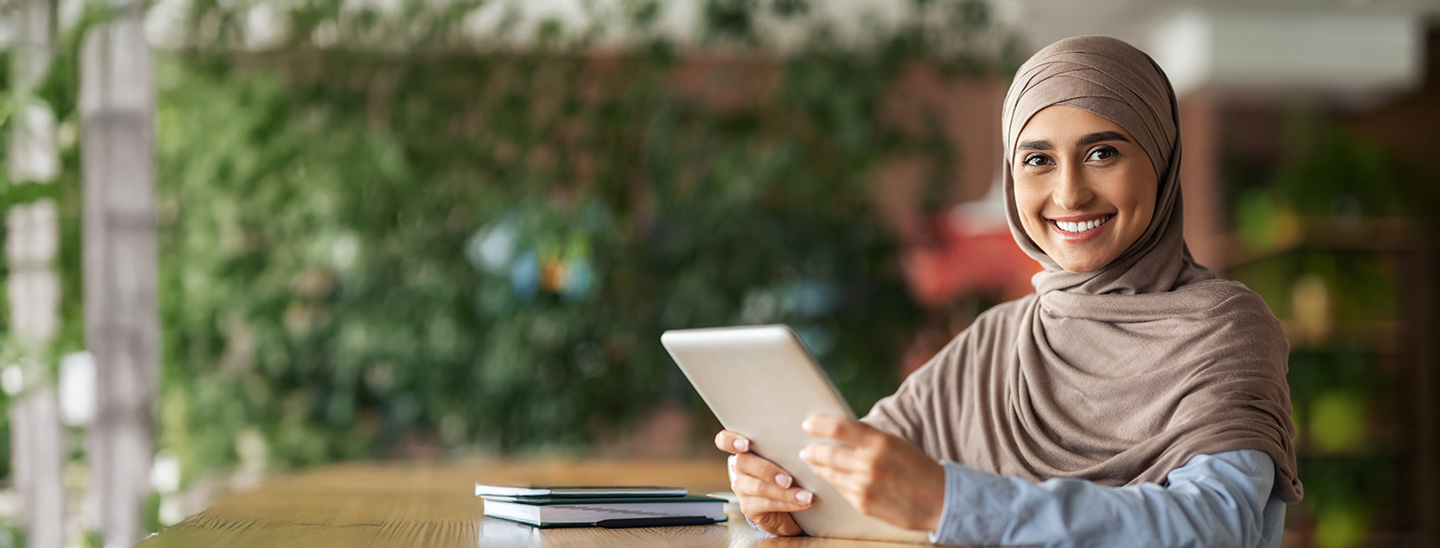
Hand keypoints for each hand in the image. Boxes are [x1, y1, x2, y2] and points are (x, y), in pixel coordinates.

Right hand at [714, 430, 812, 535]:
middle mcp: (740, 468)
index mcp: (746, 450)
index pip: (725, 440)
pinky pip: (766, 504)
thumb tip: (804, 447)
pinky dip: (788, 503)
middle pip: (743, 462)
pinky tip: (802, 503)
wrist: (788, 509)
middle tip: (788, 479)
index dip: (730, 440)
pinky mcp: (748, 507)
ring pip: (759, 486)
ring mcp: (742, 488)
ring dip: (785, 492)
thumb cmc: (788, 477)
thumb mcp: (786, 460)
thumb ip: (784, 450)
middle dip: (767, 470)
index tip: (746, 444)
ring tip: (805, 495)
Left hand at [799, 415, 944, 531]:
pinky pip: (840, 490)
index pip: (838, 427)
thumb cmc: (918, 467)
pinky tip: (831, 478)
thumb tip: (839, 431)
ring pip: (830, 473)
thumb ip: (868, 437)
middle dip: (812, 450)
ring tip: (813, 462)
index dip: (818, 424)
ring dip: (818, 466)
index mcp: (880, 443)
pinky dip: (833, 482)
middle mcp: (870, 464)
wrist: (940, 500)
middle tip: (806, 449)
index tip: (807, 423)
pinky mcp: (863, 504)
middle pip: (827, 453)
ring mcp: (865, 486)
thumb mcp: (896, 443)